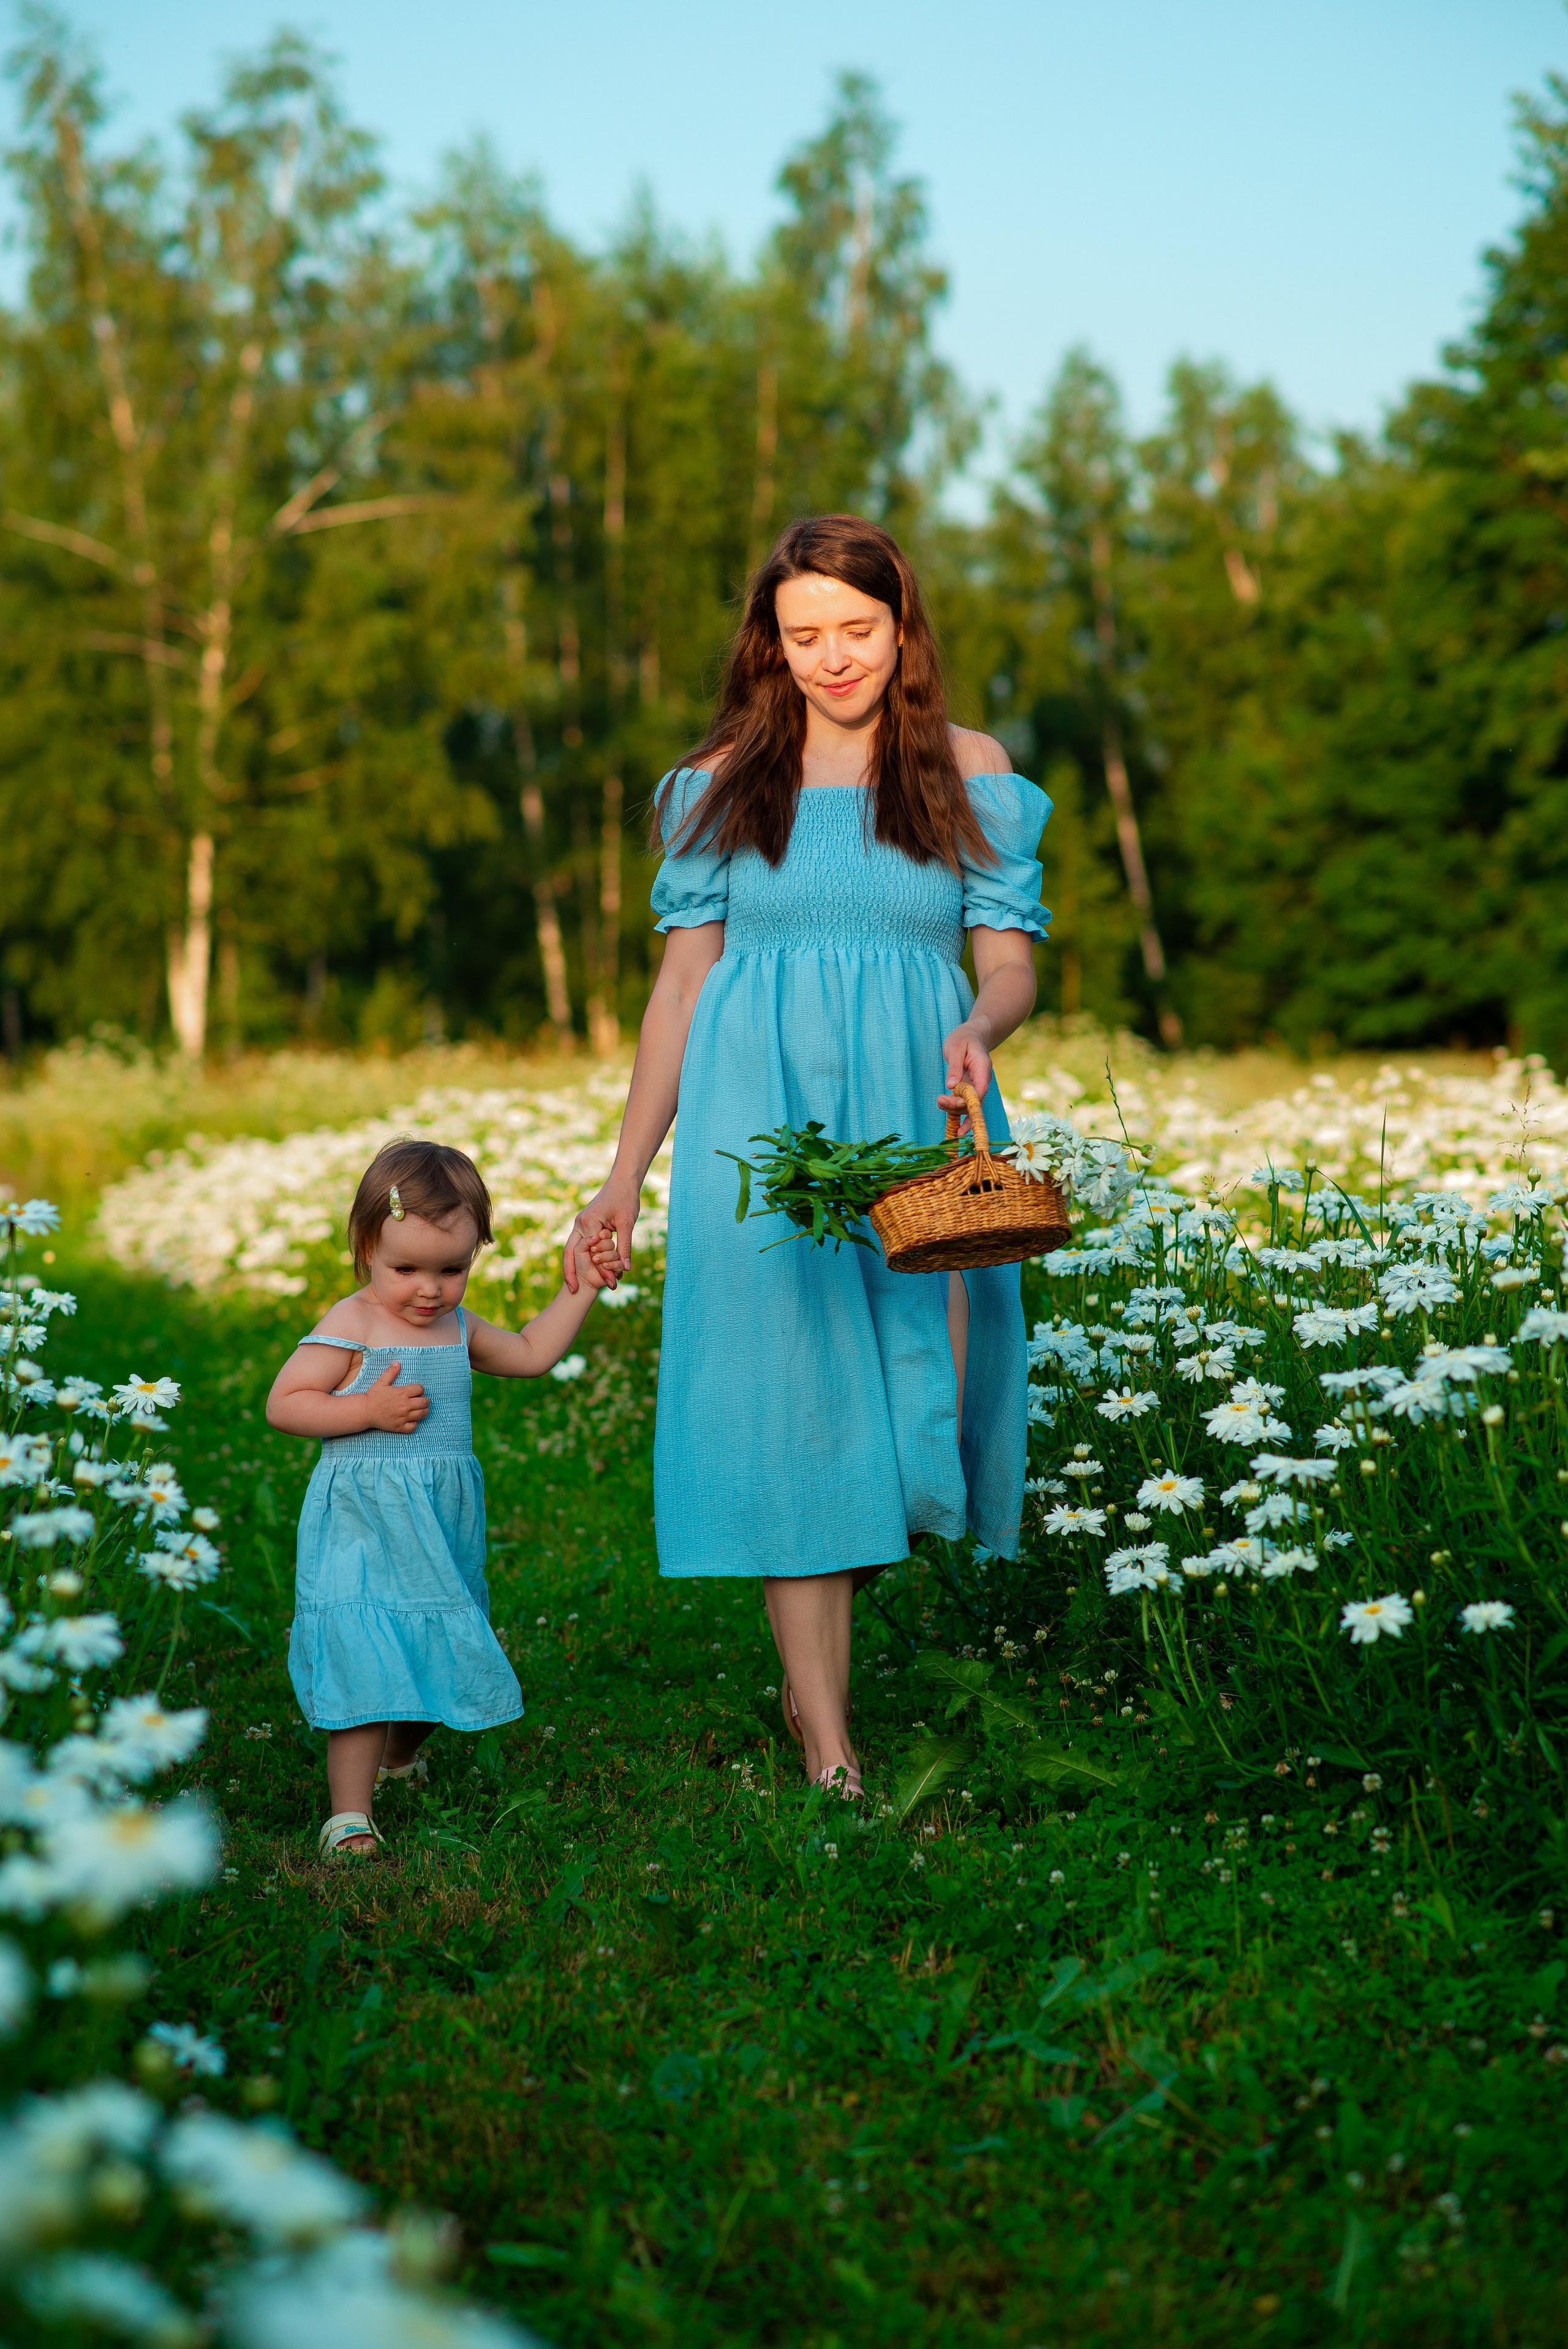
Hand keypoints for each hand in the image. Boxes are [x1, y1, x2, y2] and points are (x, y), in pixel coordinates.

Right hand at [363, 1364, 428, 1433]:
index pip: (420, 1389)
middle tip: (422, 1400)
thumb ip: (391, 1372)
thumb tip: (397, 1363)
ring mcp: (403, 1417)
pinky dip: (415, 1423)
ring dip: (424, 1411)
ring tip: (420, 1409)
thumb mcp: (381, 1382)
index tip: (417, 1391)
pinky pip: (414, 1426)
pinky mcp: (400, 1427)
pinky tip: (412, 1419)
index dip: (420, 1389)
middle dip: (425, 1400)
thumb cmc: (373, 1396)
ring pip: (422, 1414)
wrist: (365, 1411)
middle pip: (425, 1402)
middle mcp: (404, 1405)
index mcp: (402, 1393)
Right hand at [564, 1177, 639, 1292]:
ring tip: (576, 1285)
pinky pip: (580, 1244)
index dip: (602, 1270)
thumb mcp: (627, 1224)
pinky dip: (582, 1258)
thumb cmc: (625, 1198)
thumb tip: (625, 1269)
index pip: (591, 1253)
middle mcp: (579, 1224)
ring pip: (572, 1250)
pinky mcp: (584, 1224)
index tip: (610, 1284)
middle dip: (570, 1273)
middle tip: (573, 1291)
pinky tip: (587, 1270)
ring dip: (574, 1267)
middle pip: (569, 1253)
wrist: (622, 1181)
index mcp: (588, 1223)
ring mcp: (579, 1224)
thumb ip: (624, 1247)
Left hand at [939, 1019, 992, 1120]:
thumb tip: (951, 1086)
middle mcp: (982, 1080)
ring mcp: (977, 1086)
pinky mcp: (969, 1089)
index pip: (980, 1090)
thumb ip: (955, 1067)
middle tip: (940, 1101)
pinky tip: (952, 1122)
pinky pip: (965, 1104)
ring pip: (969, 1105)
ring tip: (939, 1102)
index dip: (971, 1102)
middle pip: (974, 1101)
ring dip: (954, 1109)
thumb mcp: (957, 1048)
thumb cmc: (963, 1039)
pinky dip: (958, 1113)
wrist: (971, 1035)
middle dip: (957, 1106)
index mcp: (982, 1068)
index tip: (954, 1104)